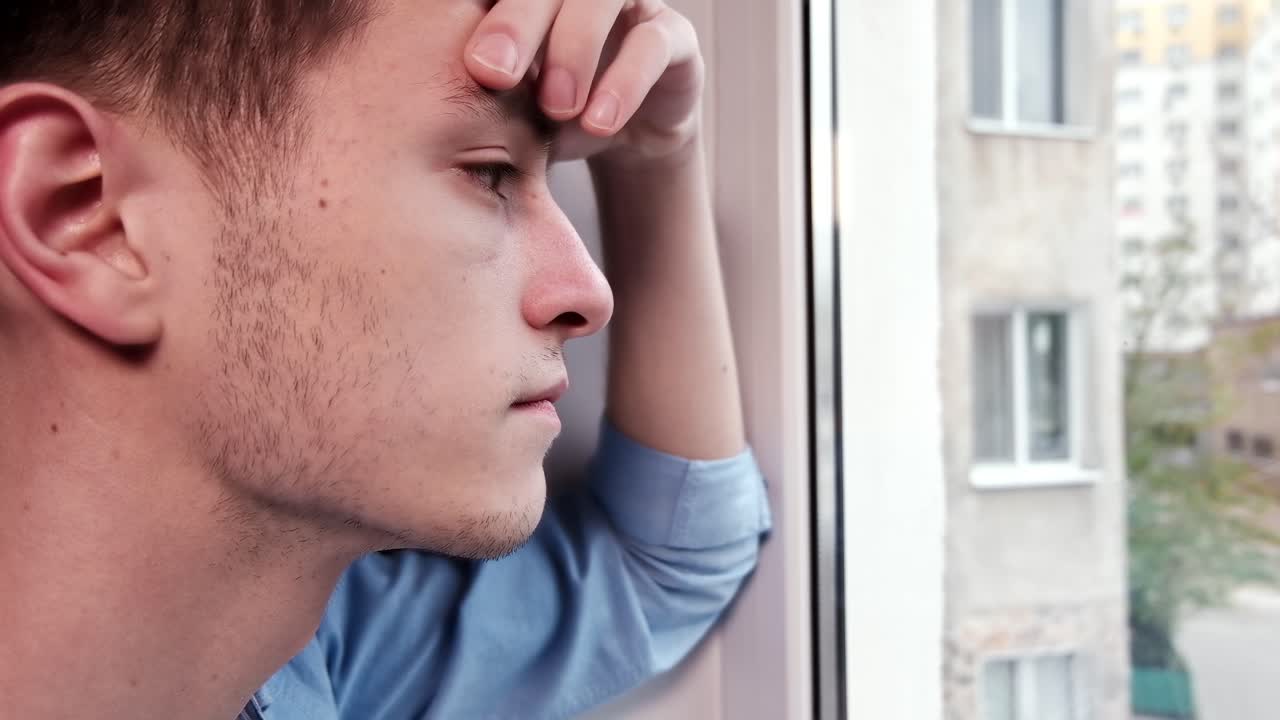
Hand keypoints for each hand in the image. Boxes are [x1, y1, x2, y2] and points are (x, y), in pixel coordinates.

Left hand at [464, 0, 703, 167]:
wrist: (618, 135)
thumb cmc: (546, 108)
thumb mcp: (506, 103)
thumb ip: (481, 87)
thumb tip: (423, 100)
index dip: (483, 9)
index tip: (462, 56)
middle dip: (515, 22)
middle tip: (490, 72)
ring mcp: (629, 2)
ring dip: (574, 48)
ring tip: (555, 107)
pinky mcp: (672, 36)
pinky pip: (653, 44)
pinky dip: (624, 83)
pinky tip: (598, 121)